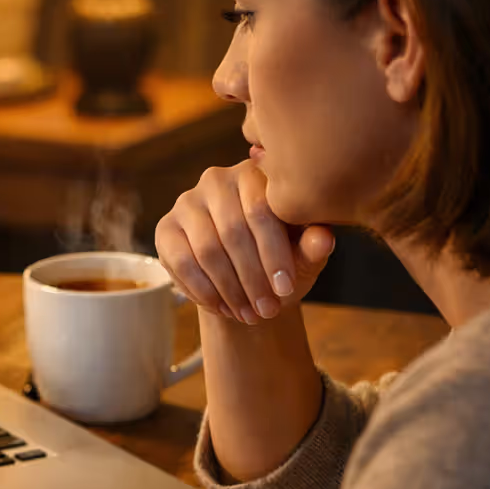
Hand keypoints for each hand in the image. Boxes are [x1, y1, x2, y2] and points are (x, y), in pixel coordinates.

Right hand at [154, 161, 335, 323]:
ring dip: (230, 289)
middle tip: (268, 311)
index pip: (262, 210)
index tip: (287, 289)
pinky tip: (222, 308)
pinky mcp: (165, 228)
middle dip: (252, 278)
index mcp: (255, 173)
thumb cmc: (279, 259)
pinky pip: (182, 263)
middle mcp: (217, 179)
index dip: (274, 253)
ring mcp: (186, 202)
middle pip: (233, 231)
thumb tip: (323, 238)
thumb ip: (313, 246)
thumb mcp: (303, 256)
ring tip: (250, 315)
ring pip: (207, 250)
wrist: (244, 277)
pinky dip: (204, 291)